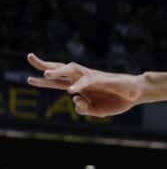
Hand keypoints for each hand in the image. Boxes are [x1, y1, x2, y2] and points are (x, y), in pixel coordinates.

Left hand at [26, 53, 146, 116]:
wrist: (136, 93)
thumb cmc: (117, 100)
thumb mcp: (97, 111)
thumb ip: (83, 108)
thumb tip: (74, 99)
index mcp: (80, 87)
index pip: (58, 82)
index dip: (43, 81)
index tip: (28, 79)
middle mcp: (83, 79)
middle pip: (61, 69)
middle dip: (44, 64)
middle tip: (30, 56)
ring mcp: (92, 77)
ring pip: (72, 70)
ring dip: (58, 71)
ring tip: (46, 74)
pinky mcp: (102, 79)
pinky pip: (87, 82)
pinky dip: (79, 85)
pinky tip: (71, 90)